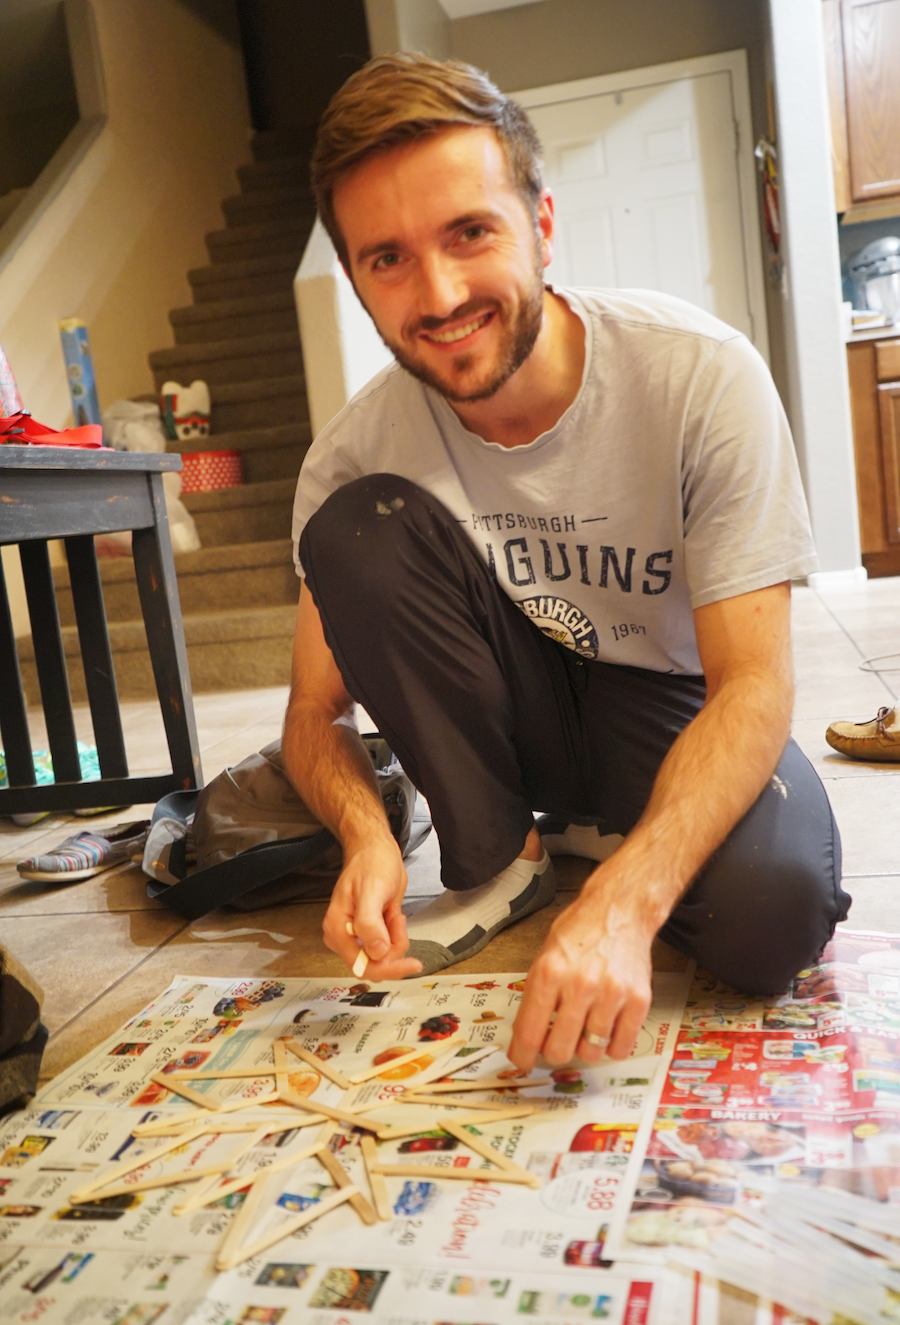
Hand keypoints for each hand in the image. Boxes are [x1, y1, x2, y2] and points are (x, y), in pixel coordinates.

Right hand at [322, 836, 422, 980]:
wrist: (376, 850)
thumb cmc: (370, 864)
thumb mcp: (371, 891)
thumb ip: (370, 924)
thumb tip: (375, 953)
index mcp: (338, 929)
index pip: (362, 965)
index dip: (387, 968)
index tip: (411, 964)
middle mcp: (345, 936)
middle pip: (375, 963)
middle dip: (393, 945)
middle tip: (397, 918)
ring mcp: (358, 935)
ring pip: (384, 955)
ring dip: (396, 936)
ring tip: (393, 911)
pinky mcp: (371, 931)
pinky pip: (388, 945)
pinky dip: (396, 932)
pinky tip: (393, 913)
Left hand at [508, 884, 652, 1070]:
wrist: (620, 911)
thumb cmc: (581, 931)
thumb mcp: (545, 954)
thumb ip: (536, 994)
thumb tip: (526, 1037)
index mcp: (550, 972)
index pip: (530, 1031)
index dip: (524, 1055)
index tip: (524, 1062)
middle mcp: (580, 985)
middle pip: (560, 1049)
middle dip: (554, 1051)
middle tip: (557, 1042)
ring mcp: (612, 995)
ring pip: (591, 1052)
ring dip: (585, 1046)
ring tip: (585, 1026)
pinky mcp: (638, 1001)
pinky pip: (621, 1047)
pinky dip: (612, 1045)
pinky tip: (607, 1028)